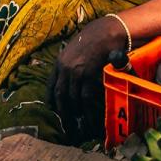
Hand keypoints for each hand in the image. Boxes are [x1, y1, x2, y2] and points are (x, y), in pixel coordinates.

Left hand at [49, 17, 121, 132]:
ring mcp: (76, 73)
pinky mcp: (88, 76)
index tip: (54, 111)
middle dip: (63, 114)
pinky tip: (90, 121)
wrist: (108, 30)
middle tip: (67, 128)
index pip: (52, 85)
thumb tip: (72, 79)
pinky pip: (85, 100)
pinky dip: (87, 113)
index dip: (52, 100)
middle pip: (61, 96)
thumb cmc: (95, 38)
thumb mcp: (76, 48)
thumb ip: (71, 63)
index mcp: (60, 61)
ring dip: (76, 117)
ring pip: (72, 100)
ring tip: (79, 130)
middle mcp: (64, 68)